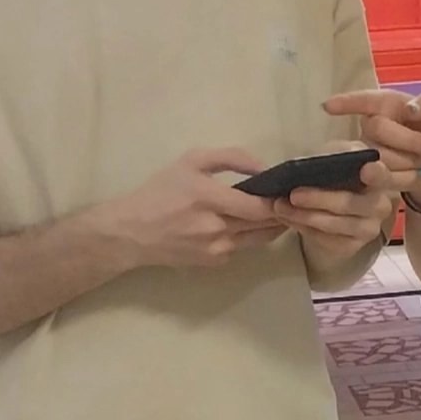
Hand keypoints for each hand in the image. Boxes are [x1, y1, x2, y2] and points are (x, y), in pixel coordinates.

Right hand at [105, 148, 287, 269]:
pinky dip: (249, 236)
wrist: (131, 232)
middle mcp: (215, 227)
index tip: (288, 190)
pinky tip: (247, 224)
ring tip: (276, 211)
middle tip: (289, 200)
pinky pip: (241, 247)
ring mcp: (215, 249)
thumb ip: (231, 157)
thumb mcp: (191, 161)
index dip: (278, 201)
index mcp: (208, 198)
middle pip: (264, 225)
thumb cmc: (161, 191)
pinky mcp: (213, 262)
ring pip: (258, 239)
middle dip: (281, 213)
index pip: (257, 206)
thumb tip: (263, 167)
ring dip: (272, 226)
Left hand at [273, 141, 397, 261]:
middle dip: (319, 199)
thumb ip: (338, 153)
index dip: (376, 173)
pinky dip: (303, 228)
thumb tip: (331, 157)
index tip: (365, 169)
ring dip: (304, 216)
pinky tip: (288, 218)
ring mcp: (367, 229)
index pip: (383, 175)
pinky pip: (325, 240)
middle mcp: (380, 205)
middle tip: (293, 194)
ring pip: (334, 225)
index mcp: (379, 178)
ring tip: (281, 207)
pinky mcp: (351, 247)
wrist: (334, 204)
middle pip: (349, 204)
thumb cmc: (337, 174)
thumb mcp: (337, 155)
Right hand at [324, 91, 420, 209]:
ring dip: (408, 160)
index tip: (327, 107)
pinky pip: (384, 177)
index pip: (365, 100)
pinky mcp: (372, 176)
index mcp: (387, 104)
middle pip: (377, 126)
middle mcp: (372, 125)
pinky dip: (406, 177)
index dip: (346, 103)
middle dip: (408, 139)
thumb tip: (410, 108)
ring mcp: (369, 151)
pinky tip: (418, 174)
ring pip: (379, 154)